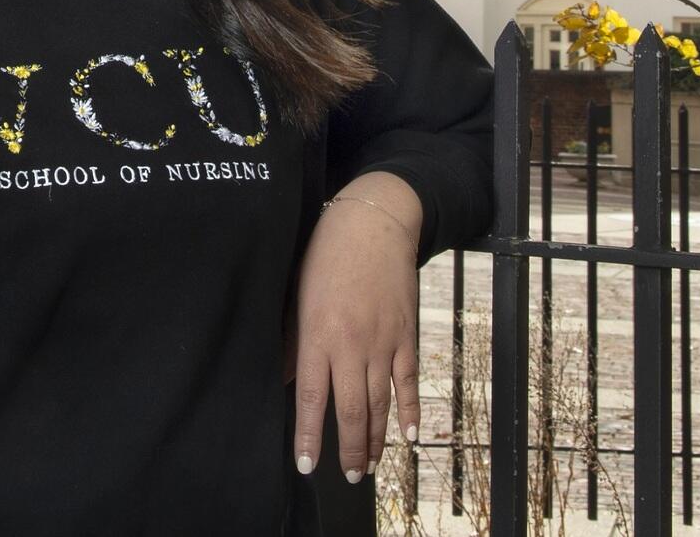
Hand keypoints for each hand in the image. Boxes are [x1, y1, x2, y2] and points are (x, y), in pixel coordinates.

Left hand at [285, 171, 422, 484]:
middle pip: (351, 409)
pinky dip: (409, 411)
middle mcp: (352, 344)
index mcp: (319, 334)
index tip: (307, 464)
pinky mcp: (406, 335)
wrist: (373, 224)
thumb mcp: (297, 295)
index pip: (313, 397)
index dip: (310, 435)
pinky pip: (408, 381)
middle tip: (350, 476)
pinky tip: (408, 436)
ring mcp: (384, 341)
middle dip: (350, 448)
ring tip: (371, 464)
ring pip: (380, 402)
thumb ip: (294, 342)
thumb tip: (291, 381)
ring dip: (377, 438)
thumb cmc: (326, 255)